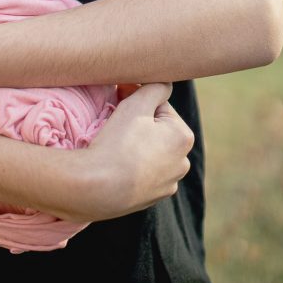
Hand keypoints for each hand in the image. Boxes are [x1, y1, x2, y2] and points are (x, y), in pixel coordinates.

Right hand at [51, 83, 193, 221]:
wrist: (98, 187)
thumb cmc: (119, 142)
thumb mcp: (137, 104)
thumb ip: (155, 87)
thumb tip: (161, 83)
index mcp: (183, 138)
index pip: (160, 107)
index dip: (138, 100)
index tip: (119, 100)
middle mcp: (182, 163)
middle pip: (157, 130)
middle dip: (139, 122)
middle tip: (115, 121)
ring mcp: (167, 184)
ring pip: (150, 152)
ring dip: (137, 144)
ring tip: (115, 144)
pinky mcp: (150, 199)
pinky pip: (142, 173)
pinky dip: (132, 166)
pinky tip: (116, 165)